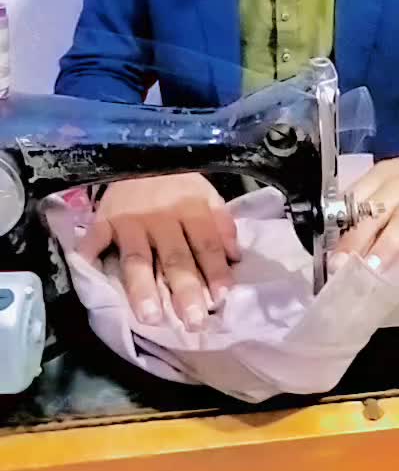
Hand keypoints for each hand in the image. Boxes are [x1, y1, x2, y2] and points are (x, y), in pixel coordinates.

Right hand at [77, 174, 238, 330]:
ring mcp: (130, 220)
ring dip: (143, 288)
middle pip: (175, 257)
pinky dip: (91, 258)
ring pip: (137, 259)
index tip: (222, 299)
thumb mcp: (205, 192)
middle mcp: (162, 217)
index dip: (215, 271)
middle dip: (185, 290)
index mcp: (191, 208)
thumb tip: (235, 257)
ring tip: (150, 317)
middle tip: (193, 322)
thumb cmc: (175, 181)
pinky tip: (92, 278)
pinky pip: (96, 241)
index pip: (207, 244)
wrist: (138, 149)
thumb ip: (221, 223)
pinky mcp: (103, 220)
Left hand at [334, 133, 398, 272]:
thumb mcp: (394, 181)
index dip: (341, 227)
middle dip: (356, 239)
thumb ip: (375, 207)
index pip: (356, 200)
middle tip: (342, 266)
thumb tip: (349, 246)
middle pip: (375, 210)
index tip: (330, 254)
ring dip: (388, 244)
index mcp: (382, 176)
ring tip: (374, 269)